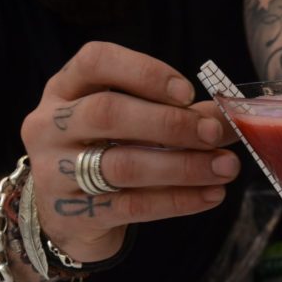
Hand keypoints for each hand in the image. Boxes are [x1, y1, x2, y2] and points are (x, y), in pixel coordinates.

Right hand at [19, 41, 239, 262]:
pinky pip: (132, 206)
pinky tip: (211, 195)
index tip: (188, 92)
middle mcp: (49, 125)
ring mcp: (54, 171)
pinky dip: (178, 200)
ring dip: (183, 166)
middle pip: (108, 113)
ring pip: (122, 165)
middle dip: (169, 123)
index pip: (95, 62)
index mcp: (64, 90)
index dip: (144, 72)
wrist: (64, 220)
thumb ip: (178, 115)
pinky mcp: (72, 215)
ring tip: (225, 167)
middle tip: (214, 134)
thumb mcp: (130, 126)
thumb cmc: (105, 156)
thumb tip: (232, 116)